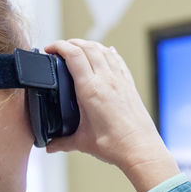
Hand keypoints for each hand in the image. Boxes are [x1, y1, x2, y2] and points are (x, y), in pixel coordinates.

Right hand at [45, 39, 179, 191]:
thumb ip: (62, 142)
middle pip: (88, 47)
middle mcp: (107, 80)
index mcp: (91, 90)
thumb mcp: (82, 142)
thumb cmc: (115, 145)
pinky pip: (118, 61)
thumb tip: (49, 146)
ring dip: (89, 44)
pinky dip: (109, 52)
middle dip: (71, 42)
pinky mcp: (129, 85)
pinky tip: (108, 51)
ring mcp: (120, 81)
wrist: (141, 149)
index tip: (50, 49)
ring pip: (104, 50)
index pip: (73, 56)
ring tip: (79, 47)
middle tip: (60, 48)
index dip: (59, 46)